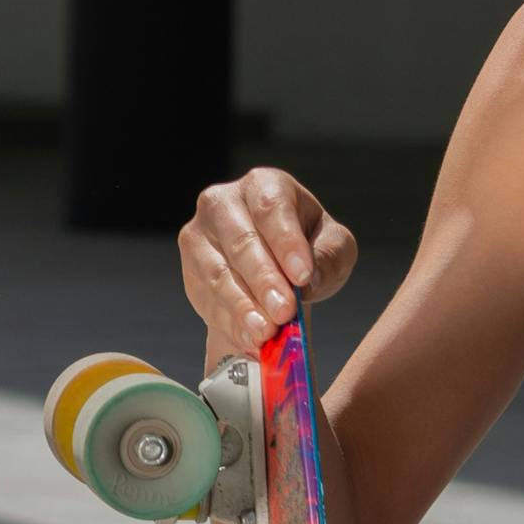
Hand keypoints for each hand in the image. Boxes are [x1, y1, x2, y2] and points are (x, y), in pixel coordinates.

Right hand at [180, 168, 358, 360]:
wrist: (274, 268)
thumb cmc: (307, 249)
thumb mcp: (333, 246)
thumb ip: (329, 258)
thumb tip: (308, 281)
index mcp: (264, 185)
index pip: (272, 208)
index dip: (286, 242)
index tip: (303, 277)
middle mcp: (223, 203)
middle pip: (241, 241)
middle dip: (265, 280)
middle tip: (285, 312)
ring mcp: (200, 236)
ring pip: (218, 273)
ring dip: (243, 307)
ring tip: (267, 332)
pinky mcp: (190, 271)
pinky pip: (207, 299)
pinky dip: (230, 322)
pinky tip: (251, 338)